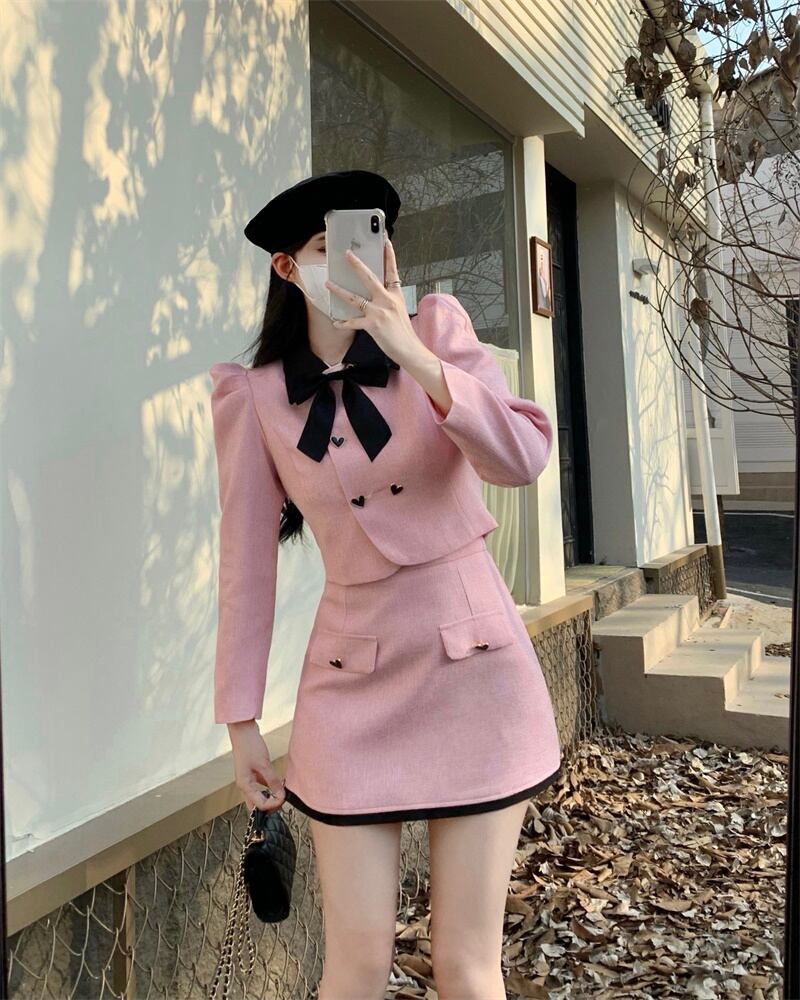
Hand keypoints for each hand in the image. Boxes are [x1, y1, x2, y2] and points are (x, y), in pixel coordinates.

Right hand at [228, 720, 285, 812]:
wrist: (243, 731)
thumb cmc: (249, 745)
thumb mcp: (264, 764)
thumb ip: (273, 781)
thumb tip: (281, 794)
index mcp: (245, 785)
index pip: (259, 805)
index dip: (273, 804)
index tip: (283, 797)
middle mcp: (245, 785)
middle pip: (257, 804)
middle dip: (271, 805)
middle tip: (283, 800)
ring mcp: (248, 779)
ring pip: (260, 795)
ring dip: (271, 796)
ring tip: (282, 792)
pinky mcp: (252, 772)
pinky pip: (262, 785)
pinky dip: (270, 786)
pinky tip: (278, 783)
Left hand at [324, 237, 426, 366]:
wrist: (409, 349)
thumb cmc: (404, 332)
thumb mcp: (400, 310)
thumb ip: (389, 300)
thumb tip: (376, 293)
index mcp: (396, 295)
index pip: (392, 271)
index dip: (389, 255)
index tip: (385, 241)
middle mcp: (387, 300)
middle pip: (370, 278)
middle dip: (357, 265)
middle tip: (347, 254)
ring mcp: (379, 312)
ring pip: (355, 298)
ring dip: (340, 291)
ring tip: (329, 284)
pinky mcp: (372, 324)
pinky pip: (353, 322)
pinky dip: (343, 323)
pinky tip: (336, 322)